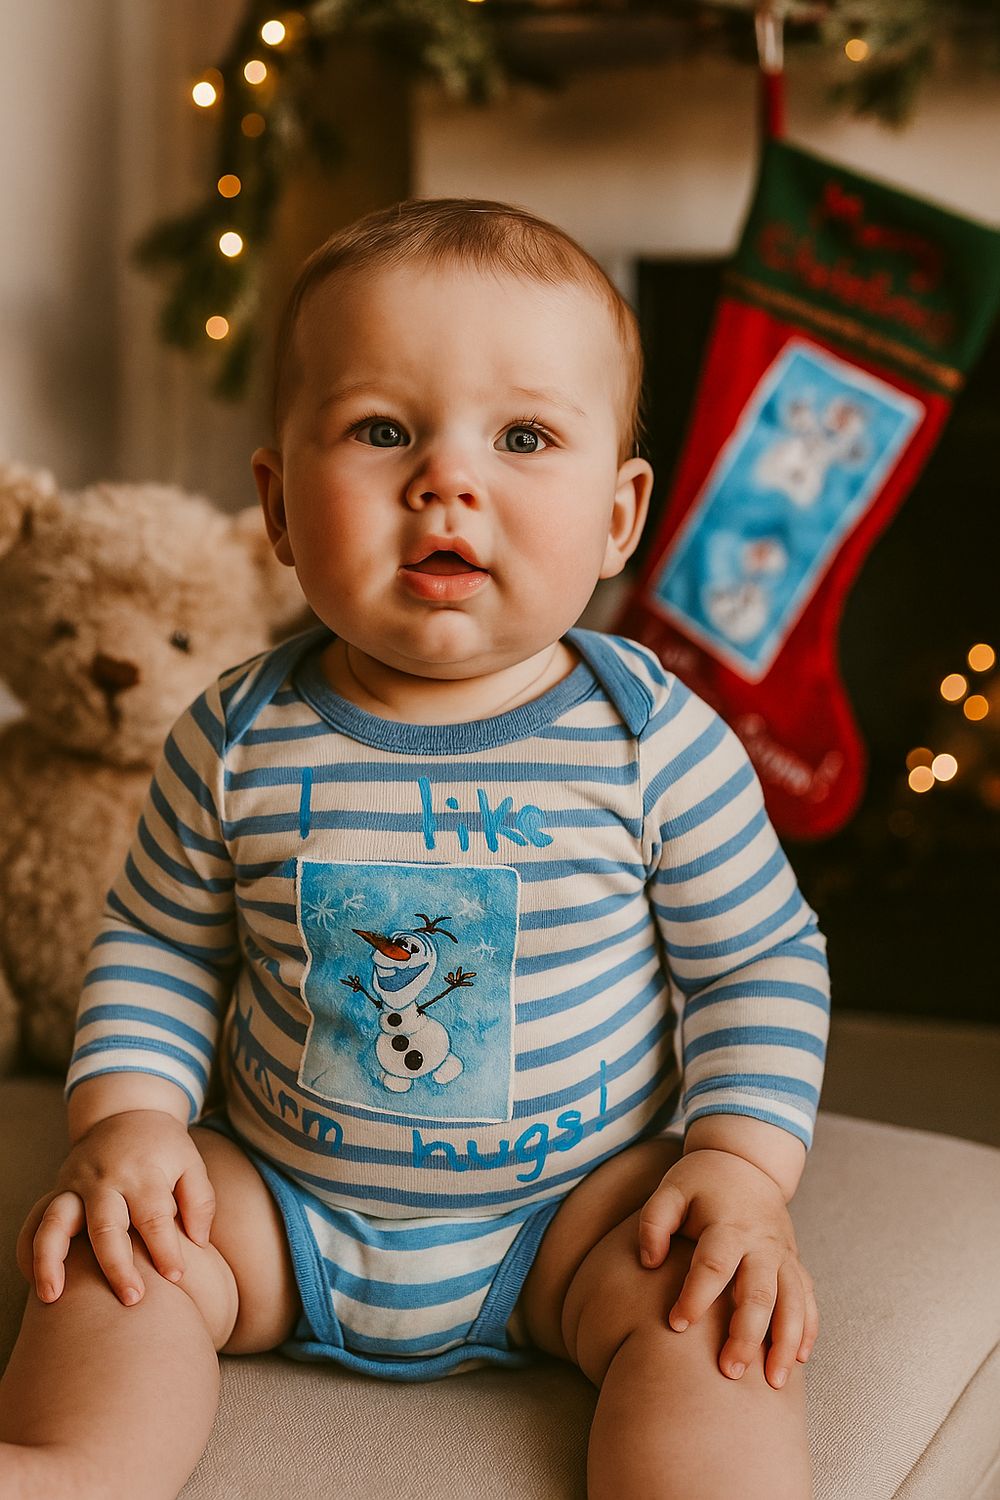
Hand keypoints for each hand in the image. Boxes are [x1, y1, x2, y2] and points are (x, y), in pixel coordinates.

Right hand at [16, 1110, 215, 1307]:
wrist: (125, 1111)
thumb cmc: (164, 1148)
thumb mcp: (191, 1163)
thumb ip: (200, 1201)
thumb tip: (199, 1242)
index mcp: (143, 1173)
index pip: (154, 1217)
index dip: (165, 1249)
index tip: (175, 1276)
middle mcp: (106, 1180)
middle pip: (106, 1227)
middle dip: (117, 1266)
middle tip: (132, 1299)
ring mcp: (77, 1185)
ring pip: (57, 1223)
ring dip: (52, 1261)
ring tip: (52, 1298)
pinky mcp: (58, 1190)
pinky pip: (36, 1221)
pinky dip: (30, 1250)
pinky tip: (36, 1280)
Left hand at [637, 1147, 818, 1389]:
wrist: (745, 1162)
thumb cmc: (701, 1181)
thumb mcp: (671, 1190)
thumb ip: (654, 1223)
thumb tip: (649, 1263)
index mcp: (728, 1225)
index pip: (713, 1266)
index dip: (695, 1296)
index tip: (675, 1324)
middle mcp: (761, 1243)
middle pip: (759, 1293)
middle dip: (746, 1335)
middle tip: (728, 1372)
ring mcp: (782, 1255)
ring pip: (791, 1302)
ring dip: (784, 1342)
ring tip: (772, 1382)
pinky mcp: (793, 1263)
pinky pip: (807, 1299)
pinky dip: (806, 1329)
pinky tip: (798, 1359)